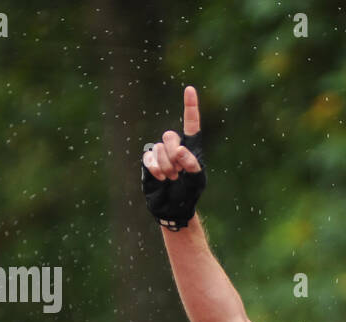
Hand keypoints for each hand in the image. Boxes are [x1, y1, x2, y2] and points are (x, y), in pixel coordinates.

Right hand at [142, 85, 205, 229]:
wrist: (173, 208)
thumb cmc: (189, 194)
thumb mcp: (197, 181)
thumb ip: (192, 164)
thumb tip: (179, 150)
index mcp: (191, 148)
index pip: (191, 124)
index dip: (190, 106)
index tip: (189, 89)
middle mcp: (175, 147)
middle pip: (170, 136)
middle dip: (175, 154)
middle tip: (179, 172)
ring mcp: (160, 153)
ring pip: (159, 149)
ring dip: (167, 167)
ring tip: (172, 178)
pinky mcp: (149, 161)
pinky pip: (148, 158)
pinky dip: (155, 169)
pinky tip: (161, 178)